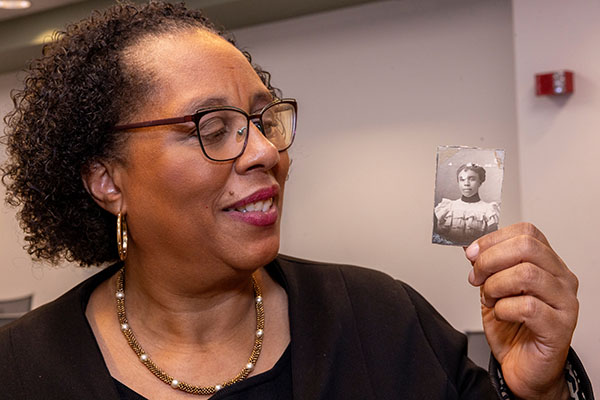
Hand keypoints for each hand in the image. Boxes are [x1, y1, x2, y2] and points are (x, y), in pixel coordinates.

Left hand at [465, 223, 578, 399]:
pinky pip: (527, 306)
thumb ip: (486, 266)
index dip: (493, 239)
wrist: (522, 367)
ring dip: (496, 285)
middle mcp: (561, 278)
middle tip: (476, 278)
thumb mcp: (493, 289)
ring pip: (526, 274)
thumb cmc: (512, 328)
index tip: (471, 253)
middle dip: (490, 260)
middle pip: (526, 247)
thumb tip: (470, 246)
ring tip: (490, 299)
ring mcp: (564, 302)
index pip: (526, 232)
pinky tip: (501, 315)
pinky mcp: (560, 327)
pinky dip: (503, 309)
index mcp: (547, 264)